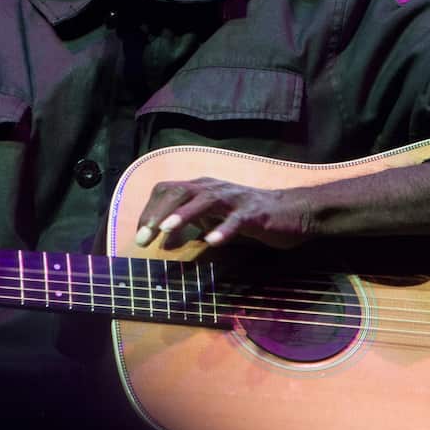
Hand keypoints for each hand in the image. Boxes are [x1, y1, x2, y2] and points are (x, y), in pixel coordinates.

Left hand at [134, 178, 312, 249]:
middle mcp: (215, 188)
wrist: (291, 212)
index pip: (167, 190)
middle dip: (158, 214)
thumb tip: (163, 241)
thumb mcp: (213, 219)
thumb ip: (189, 225)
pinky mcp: (254, 213)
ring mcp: (234, 199)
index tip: (138, 235)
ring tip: (166, 230)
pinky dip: (224, 230)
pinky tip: (213, 242)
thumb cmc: (247, 216)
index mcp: (202, 187)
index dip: (149, 210)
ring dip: (184, 215)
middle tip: (143, 238)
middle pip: (179, 192)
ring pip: (205, 200)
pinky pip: (237, 220)